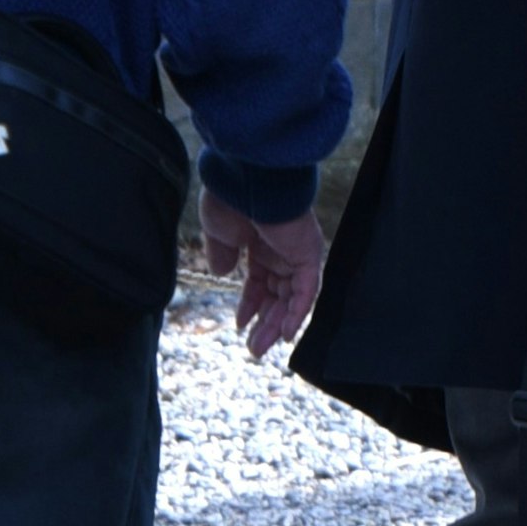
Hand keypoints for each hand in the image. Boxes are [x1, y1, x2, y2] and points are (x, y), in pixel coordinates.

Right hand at [199, 200, 327, 357]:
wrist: (245, 177)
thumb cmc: (230, 197)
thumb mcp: (218, 232)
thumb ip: (222, 254)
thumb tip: (223, 274)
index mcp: (260, 242)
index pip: (260, 282)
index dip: (250, 304)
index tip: (240, 324)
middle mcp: (281, 249)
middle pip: (278, 295)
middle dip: (265, 323)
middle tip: (254, 348)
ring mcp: (296, 252)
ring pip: (292, 298)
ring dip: (278, 325)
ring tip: (261, 348)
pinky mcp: (308, 254)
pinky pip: (307, 291)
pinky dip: (297, 313)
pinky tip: (285, 334)